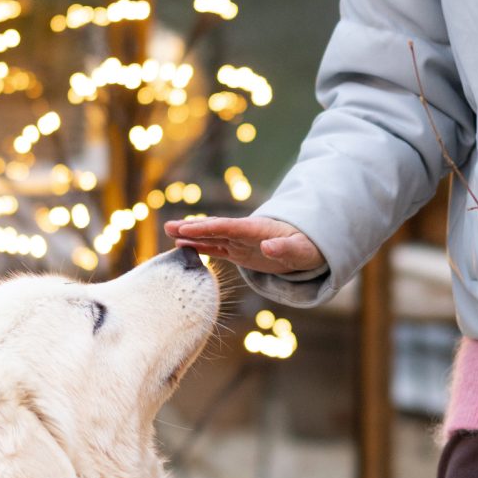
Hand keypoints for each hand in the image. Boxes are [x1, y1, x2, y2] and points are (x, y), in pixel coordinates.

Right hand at [162, 215, 324, 275]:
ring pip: (212, 236)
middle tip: (169, 226)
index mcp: (258, 230)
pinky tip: (184, 245)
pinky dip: (200, 246)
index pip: (229, 227)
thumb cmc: (309, 248)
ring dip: (191, 234)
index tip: (188, 227)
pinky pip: (216, 247)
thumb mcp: (303, 250)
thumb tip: (268, 247)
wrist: (309, 247)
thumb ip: (286, 248)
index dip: (209, 227)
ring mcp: (241, 242)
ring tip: (169, 231)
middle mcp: (245, 233)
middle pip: (215, 228)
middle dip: (193, 227)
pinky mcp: (240, 251)